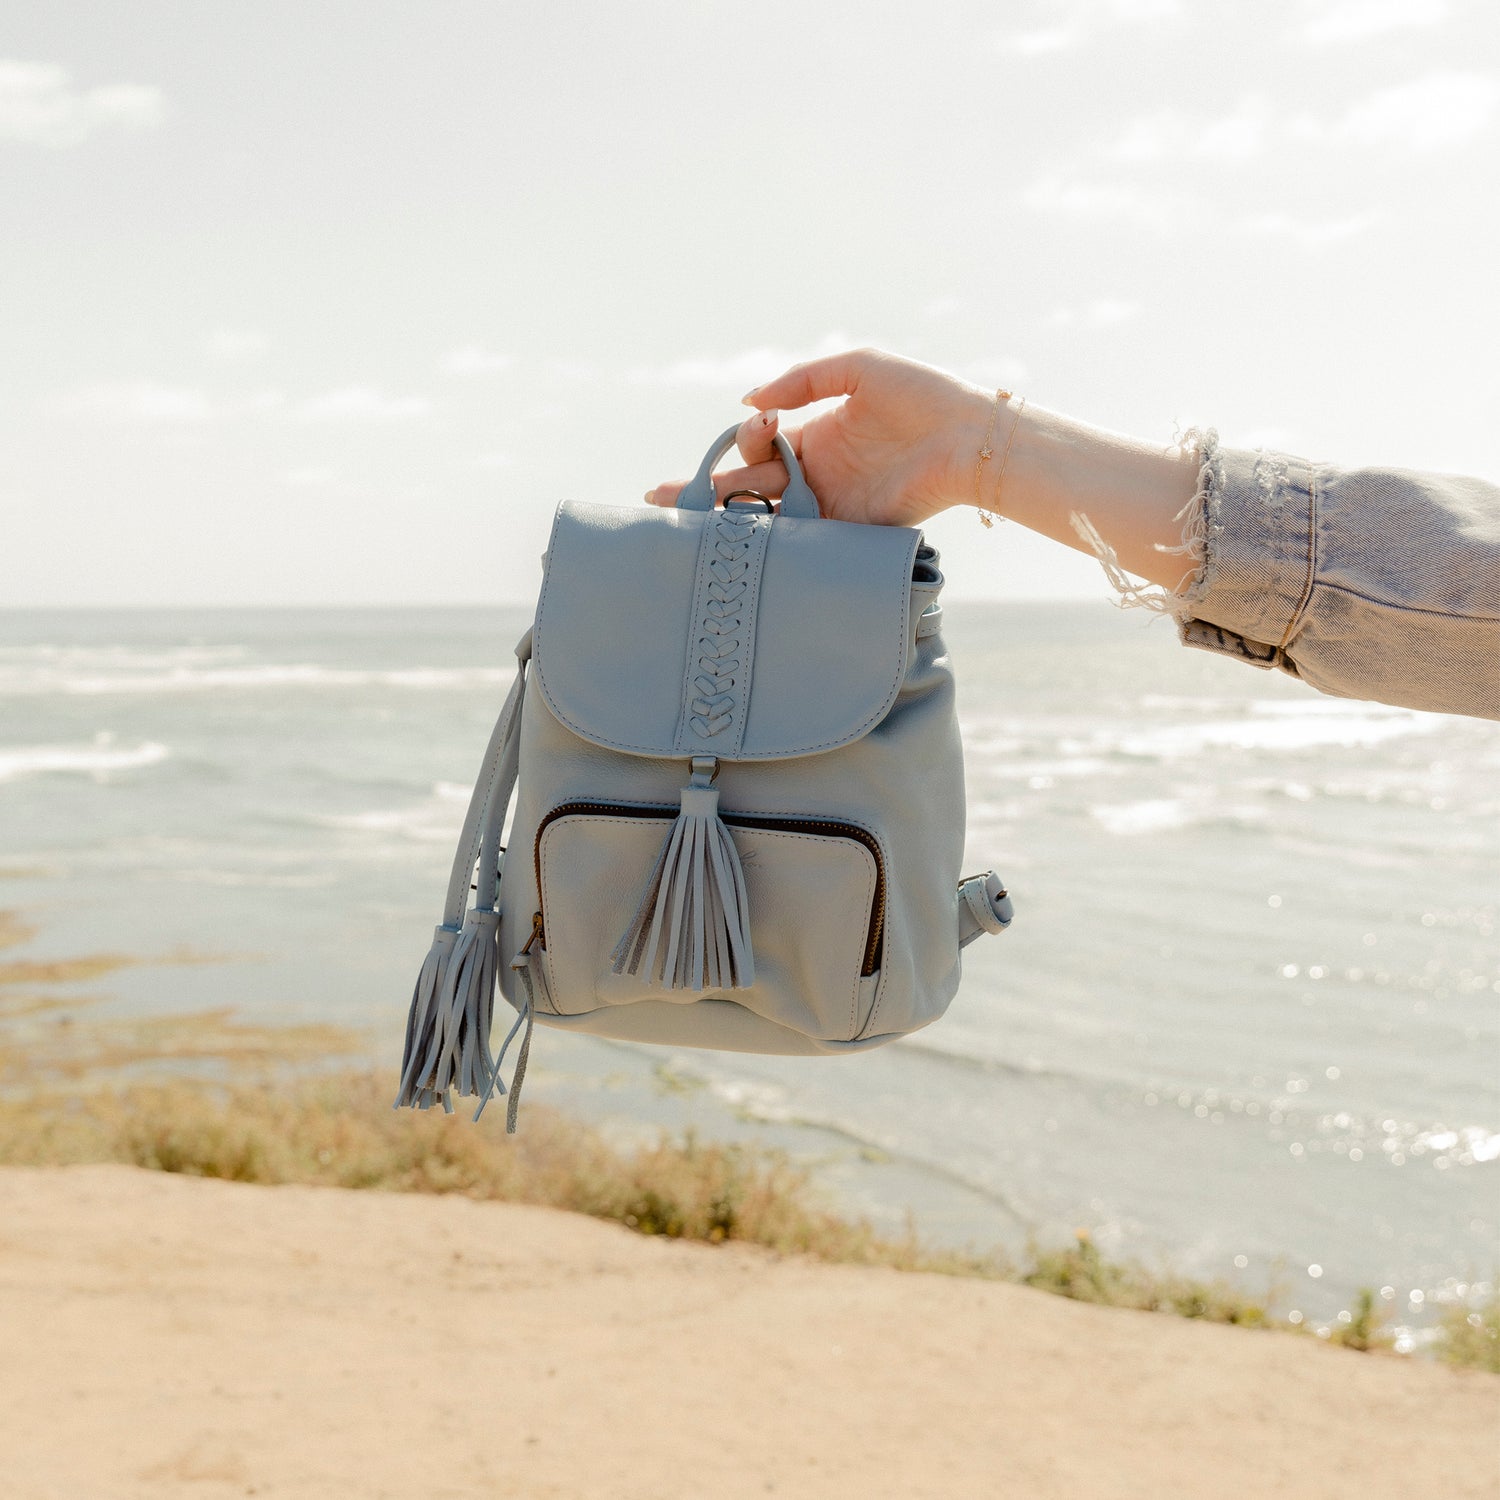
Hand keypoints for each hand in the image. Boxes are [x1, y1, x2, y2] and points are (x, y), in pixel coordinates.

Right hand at [646, 348, 991, 527]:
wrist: (968, 438)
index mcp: (812, 437)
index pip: (756, 448)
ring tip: (683, 532)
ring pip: (764, 519)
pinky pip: (802, 542)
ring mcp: (828, 509)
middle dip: (701, 495)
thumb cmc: (921, 396)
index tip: (754, 429)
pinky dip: (769, 545)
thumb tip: (748, 400)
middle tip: (658, 503)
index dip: (739, 443)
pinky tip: (735, 547)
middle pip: (746, 489)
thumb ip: (801, 380)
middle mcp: (813, 477)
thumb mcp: (857, 368)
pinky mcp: (848, 534)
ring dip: (723, 524)